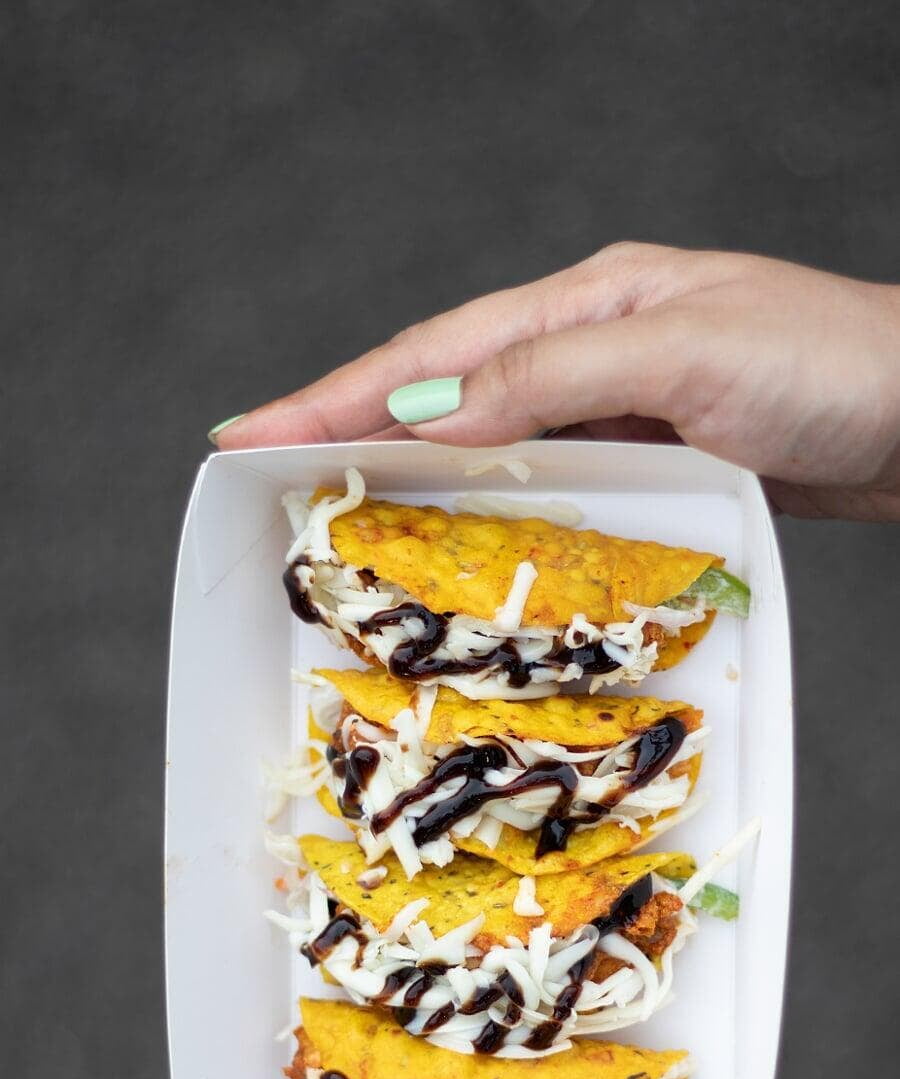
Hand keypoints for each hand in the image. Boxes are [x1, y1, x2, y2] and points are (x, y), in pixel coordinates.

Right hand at [213, 243, 899, 520]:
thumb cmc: (826, 365)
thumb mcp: (681, 353)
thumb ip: (553, 377)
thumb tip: (432, 413)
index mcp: (589, 301)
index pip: (436, 353)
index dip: (337, 393)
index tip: (249, 431)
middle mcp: (594, 349)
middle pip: (447, 391)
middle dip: (351, 428)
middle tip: (264, 472)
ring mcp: (624, 407)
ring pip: (492, 444)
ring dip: (413, 473)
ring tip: (337, 509)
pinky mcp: (656, 460)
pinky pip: (550, 484)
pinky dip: (494, 510)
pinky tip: (462, 537)